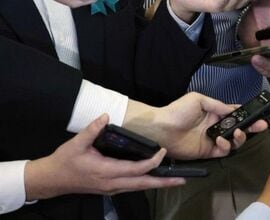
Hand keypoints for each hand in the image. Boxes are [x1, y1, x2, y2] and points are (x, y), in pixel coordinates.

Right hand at [23, 114, 182, 199]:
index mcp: (106, 171)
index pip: (135, 169)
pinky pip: (132, 187)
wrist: (51, 179)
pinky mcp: (110, 189)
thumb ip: (92, 129)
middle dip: (163, 182)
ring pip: (138, 188)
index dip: (151, 161)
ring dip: (157, 184)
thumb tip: (105, 115)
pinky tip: (154, 179)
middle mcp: (112, 183)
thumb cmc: (64, 161)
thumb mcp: (76, 143)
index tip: (162, 151)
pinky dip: (145, 183)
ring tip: (175, 181)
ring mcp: (111, 188)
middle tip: (182, 179)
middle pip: (142, 184)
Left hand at [124, 92, 268, 160]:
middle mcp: (215, 126)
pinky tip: (221, 140)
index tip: (258, 114)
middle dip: (251, 127)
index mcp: (214, 113)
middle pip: (238, 128)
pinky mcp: (207, 152)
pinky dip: (225, 146)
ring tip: (238, 133)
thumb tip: (233, 109)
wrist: (161, 128)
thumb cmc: (177, 111)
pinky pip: (222, 151)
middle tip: (261, 126)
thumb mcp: (198, 100)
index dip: (247, 114)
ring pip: (233, 141)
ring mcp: (212, 140)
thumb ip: (218, 105)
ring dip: (240, 137)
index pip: (235, 113)